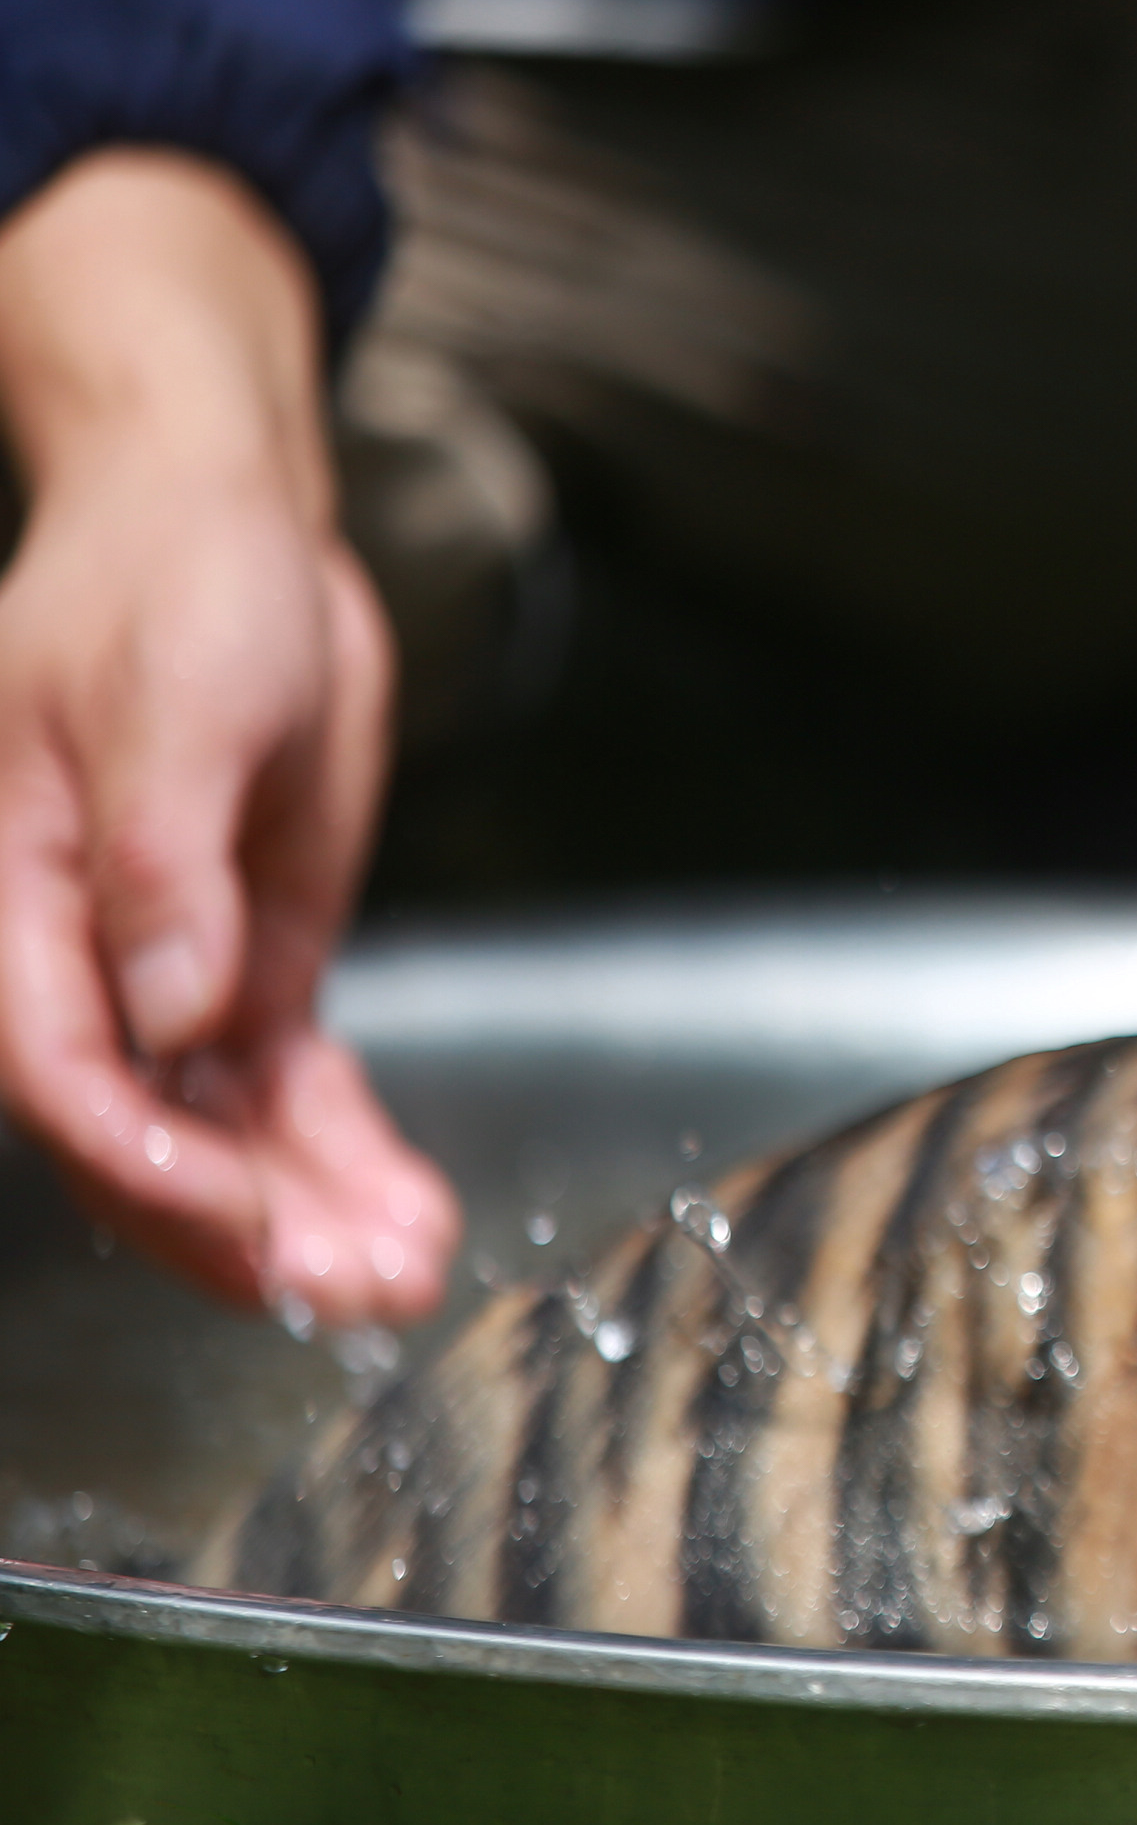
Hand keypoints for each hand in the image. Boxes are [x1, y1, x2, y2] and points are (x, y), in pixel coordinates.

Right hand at [0, 150, 453, 1322]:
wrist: (232, 534)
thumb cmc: (175, 586)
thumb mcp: (173, 703)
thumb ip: (160, 867)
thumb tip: (168, 1011)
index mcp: (10, 896)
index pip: (58, 1065)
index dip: (138, 1157)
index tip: (237, 1213)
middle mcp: (74, 957)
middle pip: (139, 1134)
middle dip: (243, 1226)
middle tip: (354, 1290)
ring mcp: (168, 973)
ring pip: (218, 1134)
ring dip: (307, 1215)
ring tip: (405, 1275)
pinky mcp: (246, 969)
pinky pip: (284, 1092)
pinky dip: (346, 1157)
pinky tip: (408, 1214)